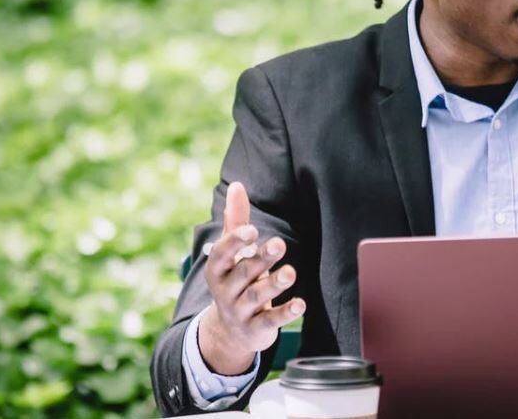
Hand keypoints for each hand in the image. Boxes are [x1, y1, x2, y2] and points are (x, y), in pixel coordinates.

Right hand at [197, 182, 304, 374]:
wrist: (230, 332)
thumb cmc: (235, 280)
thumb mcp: (232, 253)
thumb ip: (236, 220)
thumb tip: (237, 185)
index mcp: (217, 269)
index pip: (221, 254)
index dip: (235, 242)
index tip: (252, 231)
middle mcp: (224, 291)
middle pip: (244, 273)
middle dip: (261, 259)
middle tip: (280, 244)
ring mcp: (239, 312)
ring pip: (257, 297)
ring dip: (274, 284)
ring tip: (291, 272)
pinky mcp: (255, 329)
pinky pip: (270, 321)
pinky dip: (285, 313)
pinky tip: (301, 304)